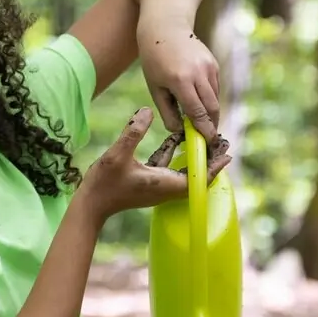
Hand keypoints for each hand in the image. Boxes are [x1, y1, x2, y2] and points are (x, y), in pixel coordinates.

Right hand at [77, 107, 230, 222]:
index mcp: (163, 184)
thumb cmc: (104, 184)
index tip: (227, 153)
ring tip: (203, 138)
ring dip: (193, 157)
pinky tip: (176, 139)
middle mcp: (165, 189)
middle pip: (196, 176)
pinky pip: (168, 169)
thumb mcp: (118, 153)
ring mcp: (157, 188)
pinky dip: (175, 156)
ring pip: (184, 172)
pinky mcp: (149, 185)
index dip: (214, 166)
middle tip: (220, 142)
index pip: (198, 178)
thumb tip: (148, 111)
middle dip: (209, 159)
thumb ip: (133, 132)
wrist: (90, 205)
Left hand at [137, 21, 220, 140]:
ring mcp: (209, 67)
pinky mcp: (214, 64)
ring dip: (210, 112)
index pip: (197, 113)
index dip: (204, 131)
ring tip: (201, 120)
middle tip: (207, 138)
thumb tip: (179, 131)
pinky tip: (199, 99)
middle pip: (212, 108)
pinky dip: (209, 98)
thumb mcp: (155, 87)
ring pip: (215, 99)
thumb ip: (167, 111)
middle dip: (212, 125)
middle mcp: (198, 73)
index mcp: (180, 81)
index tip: (207, 144)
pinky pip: (215, 88)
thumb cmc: (154, 59)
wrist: (166, 26)